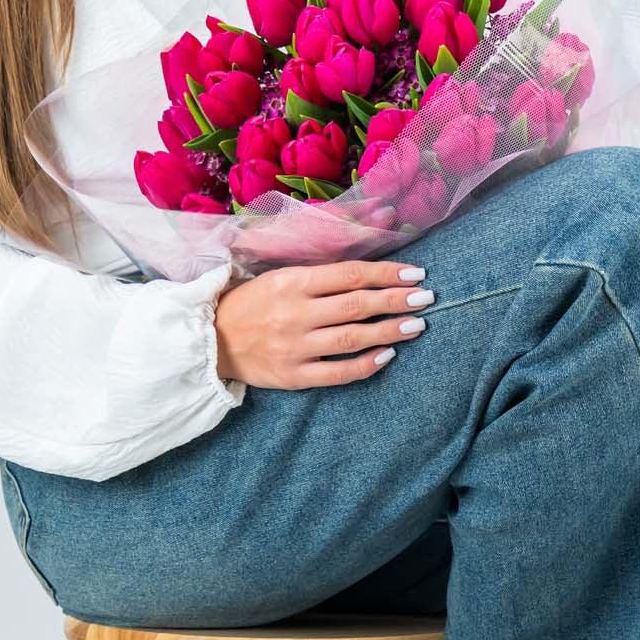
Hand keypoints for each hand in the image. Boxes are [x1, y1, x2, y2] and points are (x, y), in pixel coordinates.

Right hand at [214, 258, 432, 389]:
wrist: (211, 340)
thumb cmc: (252, 303)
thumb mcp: (280, 276)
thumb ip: (323, 272)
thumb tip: (369, 264)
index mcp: (292, 282)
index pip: (350, 275)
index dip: (387, 273)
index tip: (416, 273)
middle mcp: (295, 313)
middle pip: (357, 305)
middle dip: (397, 300)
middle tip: (427, 297)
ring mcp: (294, 347)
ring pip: (353, 338)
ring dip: (390, 331)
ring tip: (417, 325)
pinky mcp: (293, 376)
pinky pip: (338, 373)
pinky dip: (366, 364)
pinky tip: (388, 355)